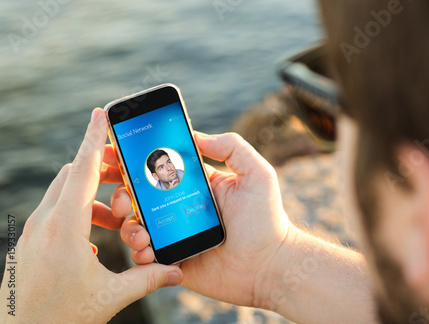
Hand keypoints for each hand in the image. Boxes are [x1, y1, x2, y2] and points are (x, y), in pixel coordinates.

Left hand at [0, 108, 181, 322]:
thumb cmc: (58, 317)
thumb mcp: (109, 297)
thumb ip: (147, 279)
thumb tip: (177, 271)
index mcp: (65, 227)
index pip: (83, 169)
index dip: (95, 138)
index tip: (103, 112)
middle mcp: (45, 222)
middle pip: (73, 174)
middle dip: (102, 168)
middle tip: (126, 175)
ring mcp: (34, 231)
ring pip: (64, 193)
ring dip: (92, 195)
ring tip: (117, 216)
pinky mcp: (30, 243)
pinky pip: (55, 212)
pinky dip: (78, 212)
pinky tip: (94, 239)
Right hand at [120, 132, 291, 306]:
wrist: (270, 266)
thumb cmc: (266, 219)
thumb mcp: (256, 173)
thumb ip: (230, 147)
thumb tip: (195, 134)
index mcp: (195, 185)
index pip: (158, 168)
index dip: (134, 159)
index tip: (112, 151)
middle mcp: (180, 208)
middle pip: (138, 195)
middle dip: (119, 191)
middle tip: (117, 194)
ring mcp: (174, 235)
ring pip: (135, 225)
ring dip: (127, 224)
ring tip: (139, 229)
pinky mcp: (172, 260)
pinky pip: (144, 256)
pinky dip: (138, 252)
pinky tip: (148, 250)